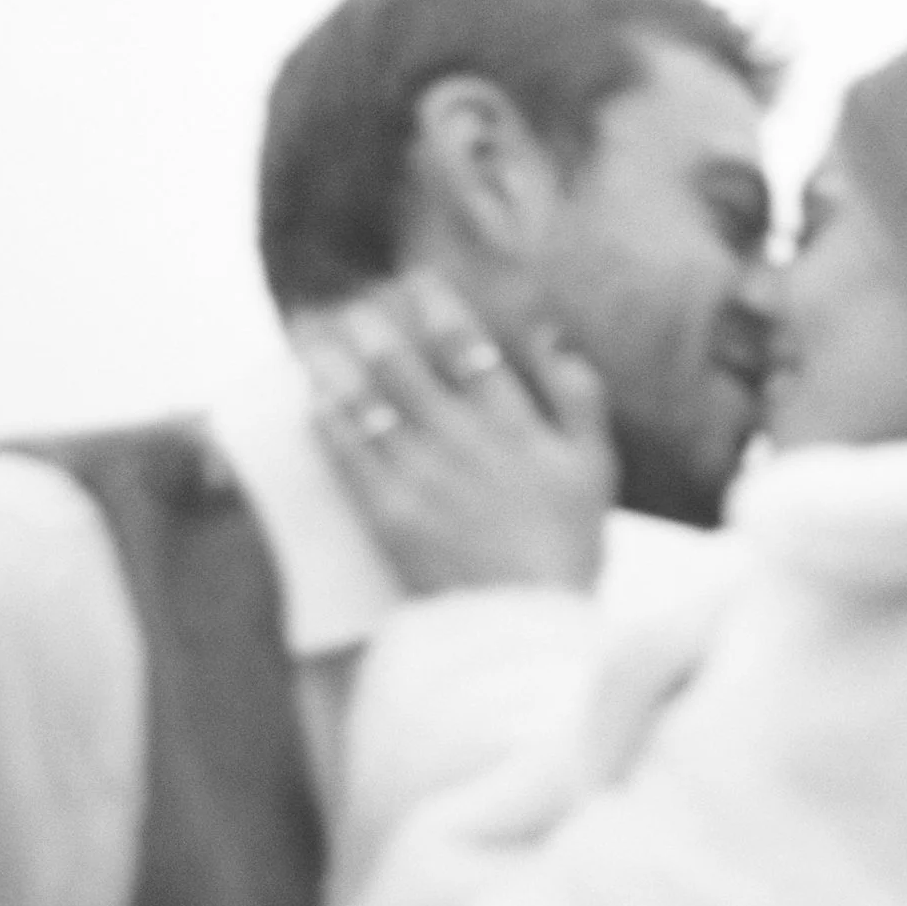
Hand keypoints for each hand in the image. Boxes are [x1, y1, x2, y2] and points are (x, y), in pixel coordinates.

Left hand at [297, 272, 617, 594]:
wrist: (527, 624)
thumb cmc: (567, 547)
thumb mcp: (597, 467)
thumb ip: (580, 396)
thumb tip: (553, 335)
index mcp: (517, 426)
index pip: (471, 350)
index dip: (439, 310)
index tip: (415, 282)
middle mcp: (467, 442)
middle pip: (409, 368)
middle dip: (375, 328)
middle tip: (349, 303)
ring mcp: (425, 477)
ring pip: (371, 403)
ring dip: (336, 364)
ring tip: (310, 336)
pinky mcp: (389, 515)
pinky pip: (350, 457)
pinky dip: (328, 423)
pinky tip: (311, 400)